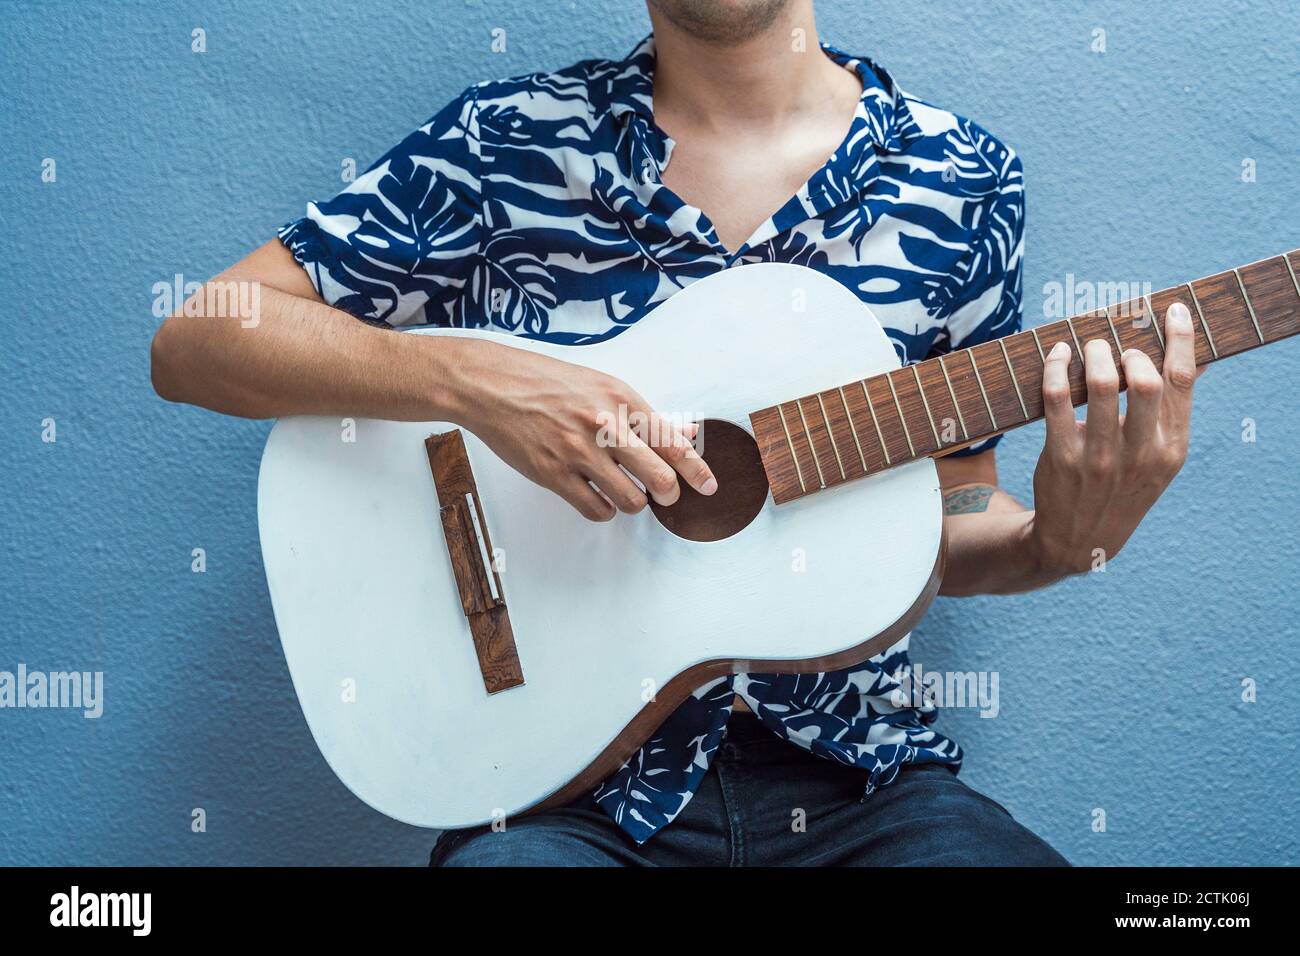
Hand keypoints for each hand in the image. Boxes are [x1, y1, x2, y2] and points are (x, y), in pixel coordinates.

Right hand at [449, 339, 715, 521]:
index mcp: (620, 399)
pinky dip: (604, 510)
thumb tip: (683, 433)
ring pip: (630, 500)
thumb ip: (641, 413)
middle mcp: (604, 425)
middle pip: (659, 477)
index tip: (709, 486)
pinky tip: (598, 498)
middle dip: (670, 494)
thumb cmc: (547, 382)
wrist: (492, 384)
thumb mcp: (600, 385)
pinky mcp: (553, 474)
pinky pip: (595, 509)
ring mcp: (578, 451)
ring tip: (623, 492)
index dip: (697, 470)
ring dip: (634, 503)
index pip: (672, 442)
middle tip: (665, 495)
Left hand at [1026, 302, 1197, 576]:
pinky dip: (1057, 368)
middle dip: (1131, 352)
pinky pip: (1058, 399)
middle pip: (1146, 381)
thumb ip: (1172, 414)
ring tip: (1089, 346)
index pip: (1182, 383)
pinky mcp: (1062, 456)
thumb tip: (1195, 361)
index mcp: (1171, 449)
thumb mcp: (1158, 460)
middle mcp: (1141, 453)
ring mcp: (1101, 457)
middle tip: (1116, 347)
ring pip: (1101, 384)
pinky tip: (1058, 355)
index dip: (1180, 340)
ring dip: (1094, 353)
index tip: (1173, 310)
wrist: (1077, 540)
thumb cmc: (1121, 487)